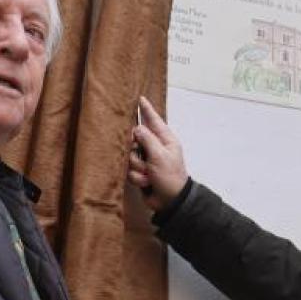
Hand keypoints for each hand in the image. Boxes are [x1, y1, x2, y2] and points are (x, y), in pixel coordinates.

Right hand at [129, 96, 188, 211]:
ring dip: (139, 168)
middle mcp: (155, 147)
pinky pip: (130, 170)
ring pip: (130, 156)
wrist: (170, 201)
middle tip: (145, 160)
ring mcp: (147, 160)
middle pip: (135, 140)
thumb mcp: (160, 156)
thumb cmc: (170, 176)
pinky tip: (147, 182)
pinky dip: (138, 178)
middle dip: (137, 153)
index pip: (154, 121)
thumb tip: (136, 128)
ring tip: (150, 175)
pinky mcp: (140, 171)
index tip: (140, 98)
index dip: (146, 110)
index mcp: (165, 140)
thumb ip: (147, 140)